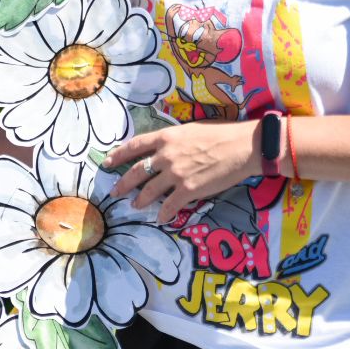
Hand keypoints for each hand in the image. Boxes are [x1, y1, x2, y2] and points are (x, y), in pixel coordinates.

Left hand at [103, 118, 258, 218]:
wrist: (242, 147)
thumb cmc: (221, 134)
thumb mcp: (190, 129)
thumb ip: (173, 140)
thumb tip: (164, 148)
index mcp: (166, 137)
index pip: (134, 146)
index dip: (118, 155)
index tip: (107, 163)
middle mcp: (166, 155)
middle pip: (136, 171)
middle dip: (123, 183)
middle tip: (115, 191)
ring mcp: (176, 174)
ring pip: (149, 191)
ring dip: (140, 200)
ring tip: (135, 205)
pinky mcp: (189, 190)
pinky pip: (170, 206)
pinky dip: (164, 214)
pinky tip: (161, 219)